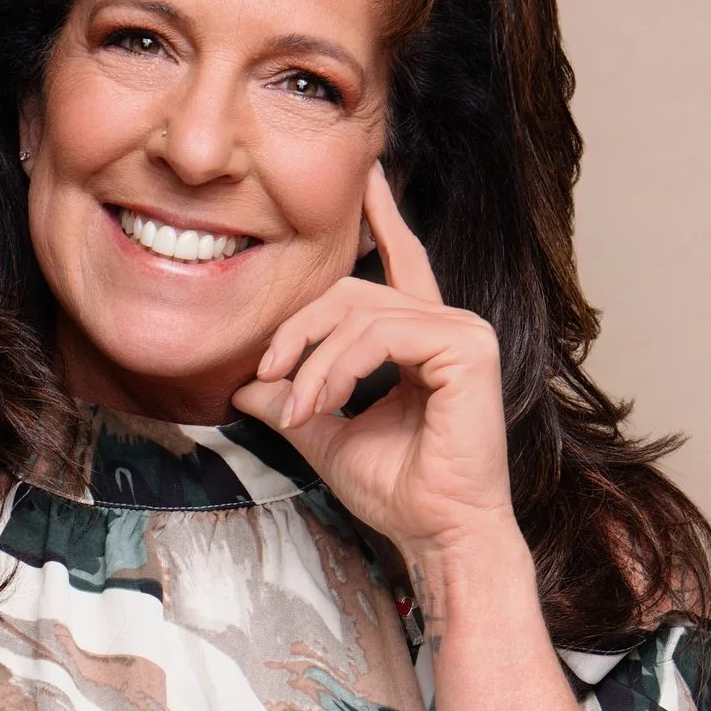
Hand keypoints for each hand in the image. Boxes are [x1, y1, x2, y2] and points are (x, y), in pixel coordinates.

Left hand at [231, 166, 514, 561]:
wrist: (439, 533)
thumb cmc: (401, 494)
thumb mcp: (330, 439)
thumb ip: (295, 404)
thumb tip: (244, 388)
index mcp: (425, 339)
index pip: (401, 264)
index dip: (383, 218)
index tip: (366, 177)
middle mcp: (448, 325)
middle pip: (355, 290)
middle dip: (300, 327)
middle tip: (266, 372)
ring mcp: (462, 331)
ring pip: (362, 311)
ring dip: (314, 360)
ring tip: (297, 404)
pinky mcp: (466, 346)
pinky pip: (382, 332)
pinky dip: (340, 365)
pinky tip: (324, 400)